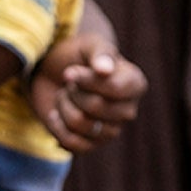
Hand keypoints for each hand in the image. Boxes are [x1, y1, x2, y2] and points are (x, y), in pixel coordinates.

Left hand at [33, 36, 145, 153]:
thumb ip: (100, 54)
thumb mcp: (89, 45)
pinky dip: (56, 126)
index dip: (87, 80)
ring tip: (64, 96)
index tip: (69, 71)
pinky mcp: (90, 145)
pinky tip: (56, 114)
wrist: (54, 73)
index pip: (114, 88)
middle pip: (95, 106)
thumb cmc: (77, 56)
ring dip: (63, 106)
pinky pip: (71, 143)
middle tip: (70, 83)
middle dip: (73, 91)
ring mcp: (110, 131)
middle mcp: (128, 110)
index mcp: (135, 84)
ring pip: (80, 123)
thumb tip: (105, 70)